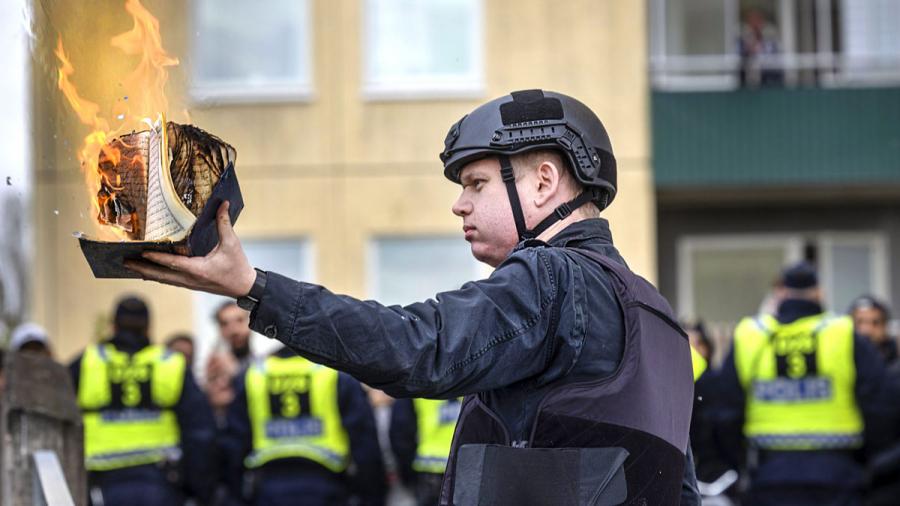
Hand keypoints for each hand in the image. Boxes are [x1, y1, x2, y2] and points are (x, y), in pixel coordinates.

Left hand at [124, 201, 255, 297]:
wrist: (244, 287)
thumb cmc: (238, 266)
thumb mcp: (232, 243)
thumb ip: (224, 223)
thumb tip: (223, 204)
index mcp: (199, 269)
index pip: (173, 263)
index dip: (157, 257)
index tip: (142, 252)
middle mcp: (190, 279)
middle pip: (161, 275)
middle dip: (142, 268)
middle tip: (124, 262)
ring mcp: (189, 283)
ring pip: (163, 279)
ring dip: (146, 272)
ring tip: (130, 266)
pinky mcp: (191, 284)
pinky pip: (169, 280)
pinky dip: (157, 276)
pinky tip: (148, 273)